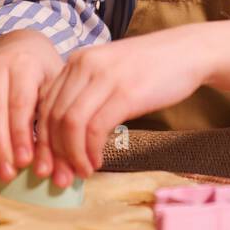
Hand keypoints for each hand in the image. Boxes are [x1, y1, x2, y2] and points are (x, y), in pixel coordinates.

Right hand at [0, 29, 64, 181]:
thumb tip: (62, 158)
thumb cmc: (43, 71)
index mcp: (25, 64)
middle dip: (0, 146)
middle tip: (9, 174)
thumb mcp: (56, 83)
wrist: (19, 45)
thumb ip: (55, 115)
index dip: (21, 134)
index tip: (26, 162)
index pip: (20, 103)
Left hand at [33, 28, 211, 186]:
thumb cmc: (150, 68)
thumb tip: (66, 136)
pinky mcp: (125, 92)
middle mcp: (84, 65)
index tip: (46, 164)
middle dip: (53, 153)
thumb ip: (86, 95)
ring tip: (80, 172)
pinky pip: (96, 128)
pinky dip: (91, 150)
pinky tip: (96, 162)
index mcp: (77, 62)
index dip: (42, 140)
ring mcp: (105, 77)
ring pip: (70, 124)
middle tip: (59, 178)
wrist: (188, 52)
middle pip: (53, 116)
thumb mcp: (109, 73)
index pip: (45, 105)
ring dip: (72, 155)